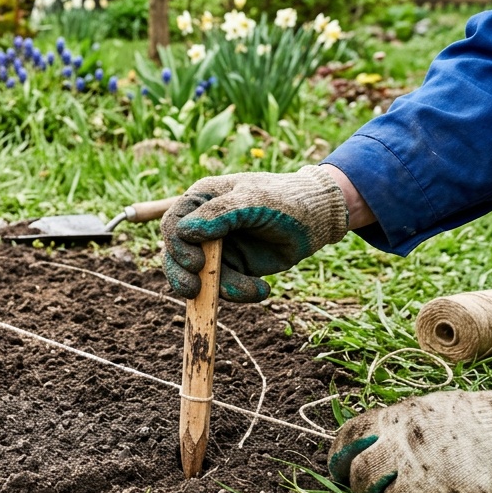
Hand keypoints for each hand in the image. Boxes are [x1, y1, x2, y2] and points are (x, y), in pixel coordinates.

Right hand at [161, 166, 349, 302]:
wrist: (319, 219)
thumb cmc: (286, 199)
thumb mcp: (254, 201)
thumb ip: (220, 214)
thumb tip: (185, 231)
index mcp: (201, 200)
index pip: (172, 224)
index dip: (176, 246)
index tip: (196, 263)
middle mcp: (203, 225)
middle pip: (176, 255)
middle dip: (184, 276)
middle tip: (197, 291)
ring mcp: (217, 248)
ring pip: (198, 277)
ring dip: (220, 289)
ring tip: (254, 290)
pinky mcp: (233, 267)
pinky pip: (223, 287)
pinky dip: (239, 292)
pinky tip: (262, 290)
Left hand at [328, 381, 491, 492]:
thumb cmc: (470, 416)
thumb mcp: (423, 408)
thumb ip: (393, 425)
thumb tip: (366, 441)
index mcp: (394, 422)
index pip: (349, 437)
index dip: (336, 455)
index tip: (337, 466)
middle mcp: (401, 450)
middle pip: (361, 476)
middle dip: (357, 485)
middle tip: (363, 489)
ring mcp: (423, 479)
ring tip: (415, 490)